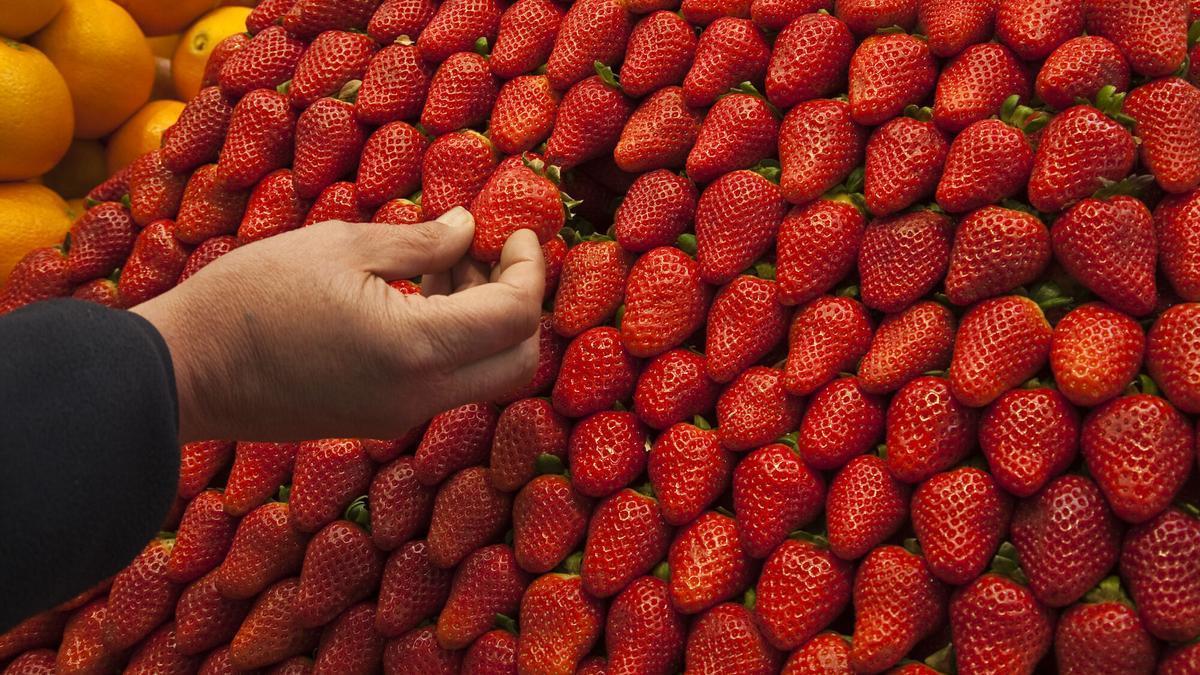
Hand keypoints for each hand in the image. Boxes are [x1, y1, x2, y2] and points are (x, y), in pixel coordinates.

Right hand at [132, 207, 543, 442]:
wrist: (185, 371)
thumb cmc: (251, 297)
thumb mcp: (341, 247)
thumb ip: (421, 241)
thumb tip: (470, 229)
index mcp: (416, 349)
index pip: (517, 318)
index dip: (531, 270)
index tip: (518, 233)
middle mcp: (420, 396)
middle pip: (518, 361)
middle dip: (520, 303)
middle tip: (490, 253)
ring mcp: (400, 416)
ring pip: (483, 373)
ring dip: (484, 318)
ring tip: (443, 260)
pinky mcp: (378, 419)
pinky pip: (443, 382)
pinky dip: (451, 338)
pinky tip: (416, 292)